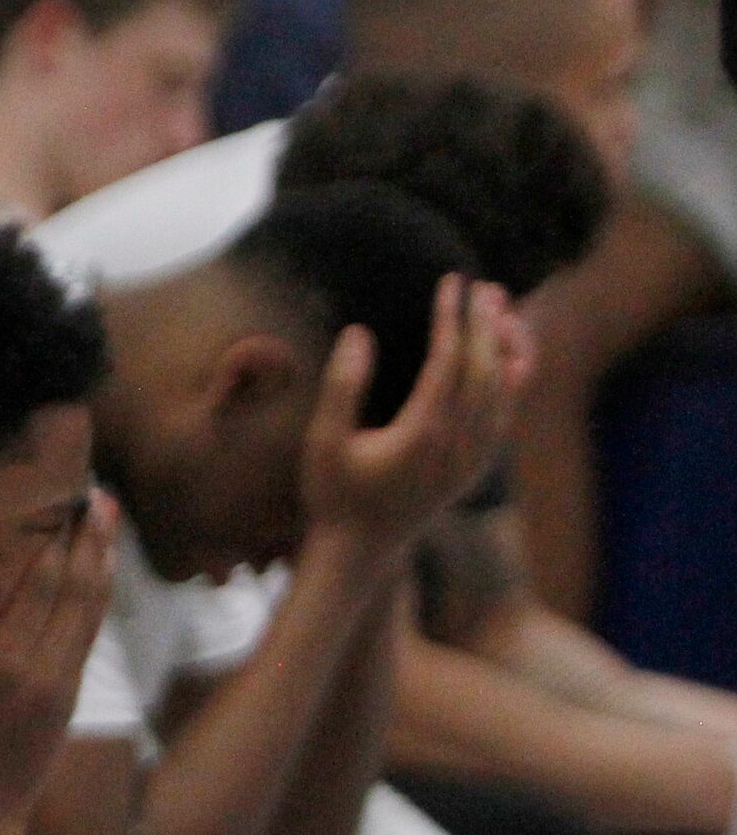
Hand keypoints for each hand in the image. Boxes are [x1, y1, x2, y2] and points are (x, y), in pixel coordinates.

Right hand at [0, 489, 118, 824]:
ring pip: (94, 613)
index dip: (59, 540)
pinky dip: (98, 598)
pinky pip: (90, 636)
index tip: (66, 499)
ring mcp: (64, 687)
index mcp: (6, 665)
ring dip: (103, 564)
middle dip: (93, 541)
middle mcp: (46, 671)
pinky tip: (97, 578)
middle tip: (101, 496)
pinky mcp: (69, 700)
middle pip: (81, 592)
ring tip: (108, 524)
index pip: (43, 586)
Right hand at [299, 277, 522, 588]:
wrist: (360, 551)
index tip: (449, 284)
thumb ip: (341, 387)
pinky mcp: (476, 467)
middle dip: (486, 323)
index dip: (451, 317)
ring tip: (501, 311)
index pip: (448, 360)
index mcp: (422, 433)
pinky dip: (513, 382)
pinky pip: (506, 415)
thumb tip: (360, 334)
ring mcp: (472, 458)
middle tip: (484, 286)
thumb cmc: (333, 495)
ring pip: (505, 390)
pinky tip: (511, 359)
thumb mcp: (322, 442)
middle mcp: (457, 444)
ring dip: (505, 347)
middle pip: (484, 368)